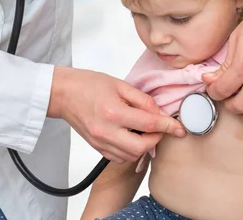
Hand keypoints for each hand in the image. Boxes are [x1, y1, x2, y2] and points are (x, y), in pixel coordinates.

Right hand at [48, 66, 185, 162]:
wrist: (63, 94)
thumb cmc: (88, 84)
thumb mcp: (119, 85)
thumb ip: (142, 100)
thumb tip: (159, 113)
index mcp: (113, 112)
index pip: (149, 124)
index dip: (168, 126)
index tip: (179, 128)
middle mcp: (106, 131)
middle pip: (142, 147)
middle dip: (156, 139)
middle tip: (159, 127)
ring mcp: (100, 142)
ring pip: (132, 156)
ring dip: (144, 146)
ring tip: (145, 131)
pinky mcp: (97, 147)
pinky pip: (120, 157)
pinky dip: (131, 151)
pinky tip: (132, 137)